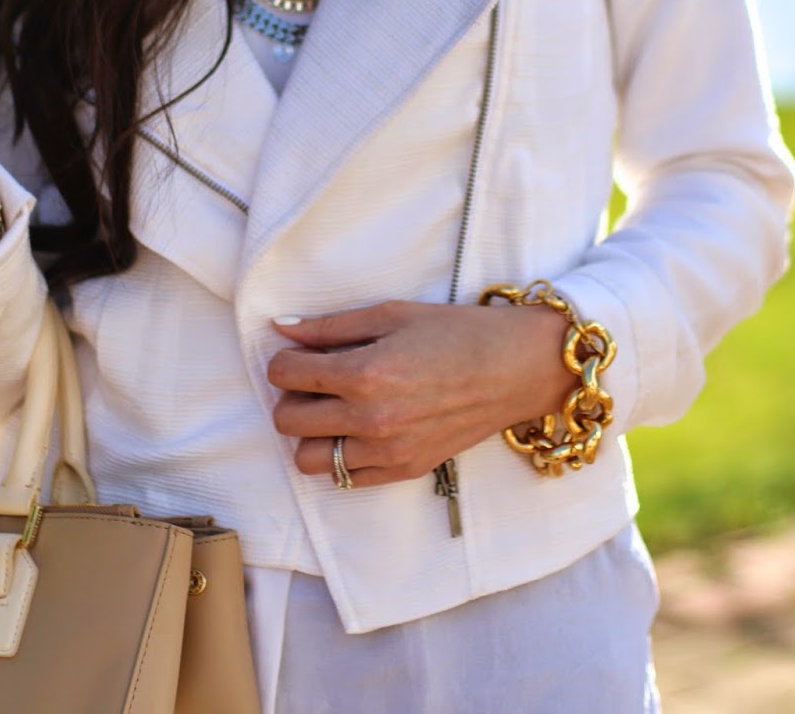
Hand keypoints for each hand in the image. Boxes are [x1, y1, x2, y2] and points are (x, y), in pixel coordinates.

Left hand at [267, 298, 571, 488]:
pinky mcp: (404, 470)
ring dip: (311, 434)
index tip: (299, 353)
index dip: (283, 359)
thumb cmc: (455, 331)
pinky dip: (342, 456)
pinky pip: (346, 479)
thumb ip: (331, 326)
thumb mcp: (391, 314)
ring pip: (309, 460)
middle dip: (292, 396)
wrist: (513, 368)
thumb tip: (281, 329)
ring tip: (333, 409)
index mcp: (364, 373)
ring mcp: (387, 452)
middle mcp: (370, 419)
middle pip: (288, 421)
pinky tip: (359, 429)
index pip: (285, 374)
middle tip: (314, 380)